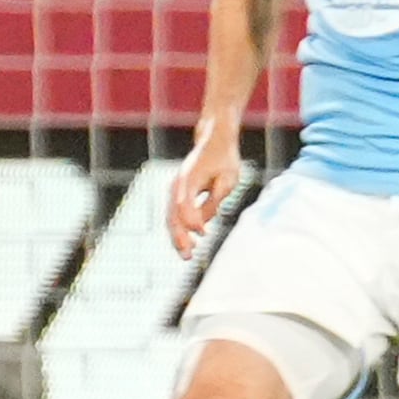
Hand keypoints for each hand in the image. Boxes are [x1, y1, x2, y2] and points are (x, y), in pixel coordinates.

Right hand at [165, 133, 243, 254]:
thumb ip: (215, 201)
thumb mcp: (227, 180)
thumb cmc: (224, 160)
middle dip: (179, 237)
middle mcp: (177, 185)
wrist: (214, 141)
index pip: (185, 205)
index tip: (204, 234)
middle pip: (173, 215)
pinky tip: (188, 242)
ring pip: (171, 218)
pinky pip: (175, 215)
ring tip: (187, 256)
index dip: (192, 222)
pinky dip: (180, 229)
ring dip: (177, 237)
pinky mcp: (178, 194)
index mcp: (188, 179)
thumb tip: (205, 223)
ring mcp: (175, 189)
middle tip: (188, 256)